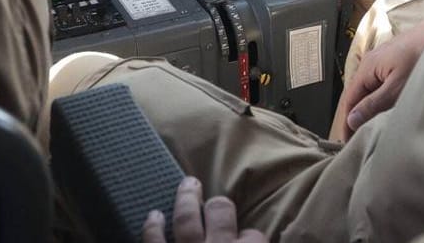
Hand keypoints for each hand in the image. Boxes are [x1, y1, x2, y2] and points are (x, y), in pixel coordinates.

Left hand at [143, 177, 266, 242]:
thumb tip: (271, 239)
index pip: (254, 235)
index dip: (250, 236)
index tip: (247, 238)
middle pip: (220, 212)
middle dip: (218, 204)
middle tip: (217, 202)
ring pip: (186, 218)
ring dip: (186, 199)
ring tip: (188, 185)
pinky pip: (154, 241)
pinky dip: (152, 228)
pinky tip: (154, 215)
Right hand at [330, 10, 423, 140]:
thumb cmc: (423, 58)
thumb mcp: (397, 88)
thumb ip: (374, 104)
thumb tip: (351, 119)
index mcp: (367, 67)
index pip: (349, 99)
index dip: (347, 122)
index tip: (347, 143)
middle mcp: (372, 61)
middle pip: (358, 94)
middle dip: (356, 116)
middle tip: (358, 140)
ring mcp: (385, 59)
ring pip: (371, 88)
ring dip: (369, 108)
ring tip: (370, 129)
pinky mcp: (398, 60)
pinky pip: (382, 83)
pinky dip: (380, 98)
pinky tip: (387, 108)